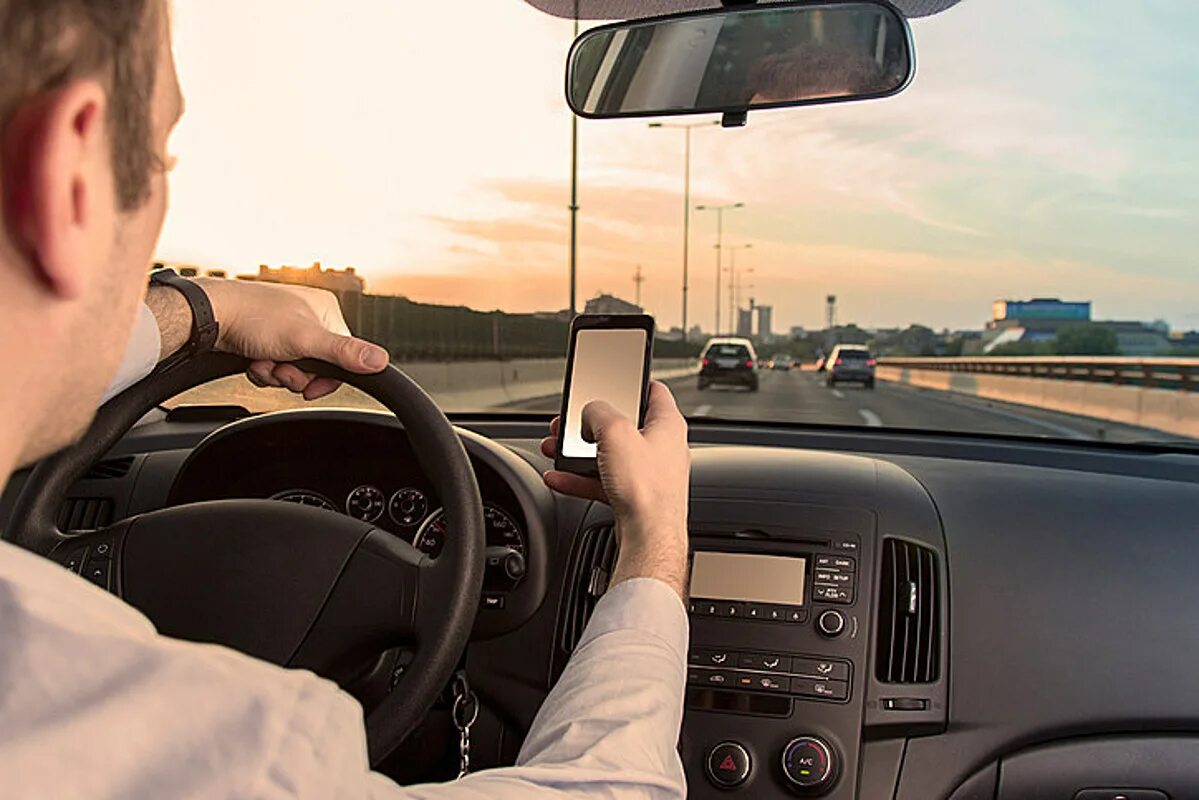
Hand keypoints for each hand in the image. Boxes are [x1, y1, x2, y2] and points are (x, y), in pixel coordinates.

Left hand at [194, 279, 388, 399]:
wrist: (209, 316)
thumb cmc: (253, 317)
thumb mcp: (306, 340)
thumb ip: (345, 353)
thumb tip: (382, 361)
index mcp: (325, 311)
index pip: (343, 356)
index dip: (325, 377)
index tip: (309, 387)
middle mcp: (308, 316)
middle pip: (317, 366)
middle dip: (295, 374)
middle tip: (280, 368)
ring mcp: (285, 327)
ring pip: (293, 368)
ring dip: (276, 373)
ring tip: (262, 361)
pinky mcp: (265, 338)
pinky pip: (275, 365)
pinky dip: (263, 369)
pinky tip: (252, 360)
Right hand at [540, 381, 690, 596]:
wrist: (648, 538)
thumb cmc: (646, 489)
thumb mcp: (615, 433)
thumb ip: (598, 413)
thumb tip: (589, 413)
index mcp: (667, 424)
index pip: (654, 390)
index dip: (633, 379)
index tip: (614, 377)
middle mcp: (661, 447)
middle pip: (623, 424)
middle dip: (591, 423)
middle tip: (571, 422)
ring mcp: (648, 474)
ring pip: (609, 454)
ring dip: (580, 451)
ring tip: (557, 448)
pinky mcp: (635, 496)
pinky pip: (603, 480)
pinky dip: (580, 478)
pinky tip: (559, 478)